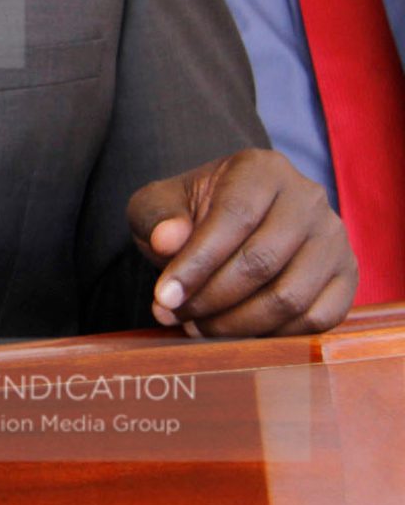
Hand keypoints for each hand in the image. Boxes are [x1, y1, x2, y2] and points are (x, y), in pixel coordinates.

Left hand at [126, 149, 355, 337]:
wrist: (231, 222)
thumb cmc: (190, 214)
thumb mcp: (158, 205)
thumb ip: (156, 217)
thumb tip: (166, 240)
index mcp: (261, 169)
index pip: (233, 218)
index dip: (196, 263)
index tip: (163, 297)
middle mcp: (308, 198)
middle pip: (262, 262)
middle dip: (211, 298)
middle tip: (175, 316)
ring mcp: (334, 238)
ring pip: (290, 296)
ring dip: (238, 323)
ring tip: (198, 327)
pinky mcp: (348, 276)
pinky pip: (318, 318)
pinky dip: (274, 335)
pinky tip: (237, 333)